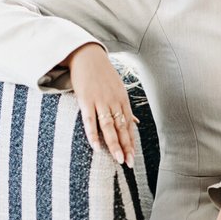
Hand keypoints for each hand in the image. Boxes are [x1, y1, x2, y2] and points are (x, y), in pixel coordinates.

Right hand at [63, 42, 139, 167]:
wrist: (87, 55)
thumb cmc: (103, 74)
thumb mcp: (119, 89)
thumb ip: (125, 108)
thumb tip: (135, 122)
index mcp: (122, 101)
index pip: (128, 126)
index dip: (131, 143)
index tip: (133, 157)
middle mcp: (114, 102)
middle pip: (121, 129)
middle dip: (126, 147)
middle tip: (129, 163)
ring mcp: (100, 101)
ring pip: (108, 127)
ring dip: (114, 144)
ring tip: (118, 159)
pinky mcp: (85, 99)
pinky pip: (90, 120)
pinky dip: (93, 134)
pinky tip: (96, 147)